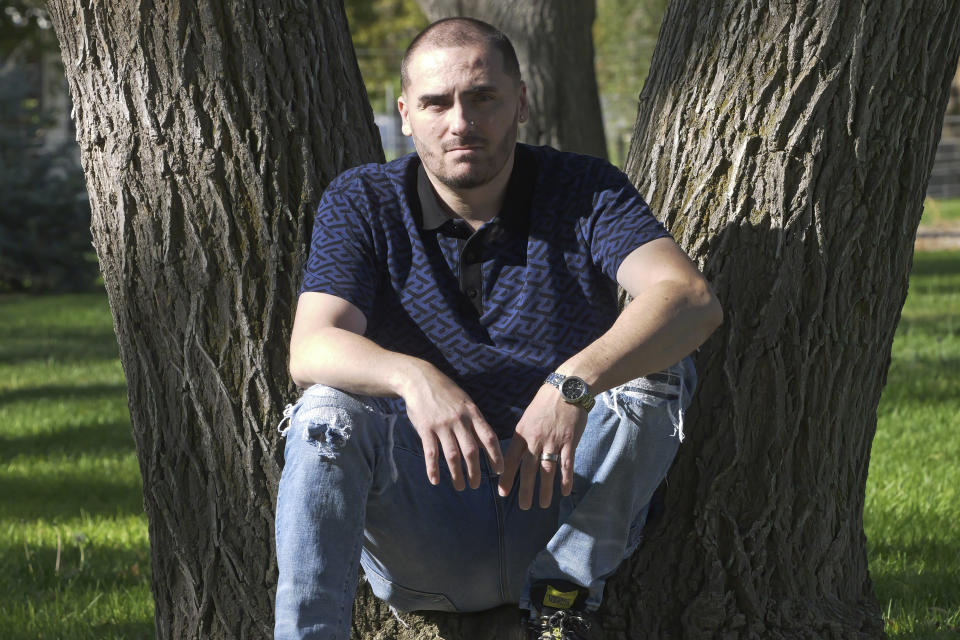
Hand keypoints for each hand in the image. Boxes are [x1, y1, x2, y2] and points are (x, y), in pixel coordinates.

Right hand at [401, 364, 503, 490]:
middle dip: (475, 471)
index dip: (496, 456)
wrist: (420, 379)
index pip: (489, 438)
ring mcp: (442, 425)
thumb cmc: (446, 392)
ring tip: (460, 487)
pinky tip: (435, 481)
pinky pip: (430, 452)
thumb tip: (486, 445)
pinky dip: (433, 468)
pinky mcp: (425, 428)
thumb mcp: (465, 402)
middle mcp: (459, 420)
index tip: (499, 471)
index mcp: (472, 413)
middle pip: (471, 451)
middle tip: (476, 485)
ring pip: (452, 455)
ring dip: (457, 474)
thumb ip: (475, 422)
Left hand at [497, 384, 586, 508]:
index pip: (511, 459)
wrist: (566, 388)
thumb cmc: (545, 402)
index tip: (502, 492)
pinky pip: (566, 464)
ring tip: (542, 505)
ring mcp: (553, 441)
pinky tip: (564, 492)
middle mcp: (535, 439)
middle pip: (528, 469)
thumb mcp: (527, 416)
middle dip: (525, 490)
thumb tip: (516, 453)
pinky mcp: (569, 441)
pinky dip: (566, 480)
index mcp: (522, 433)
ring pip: (546, 470)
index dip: (506, 477)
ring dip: (544, 490)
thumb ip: (522, 435)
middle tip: (523, 507)